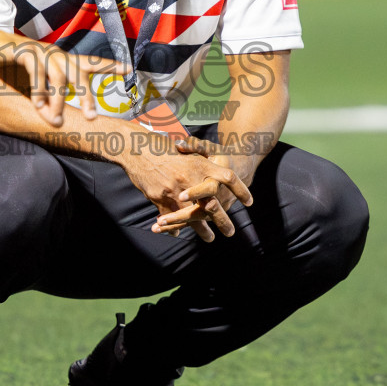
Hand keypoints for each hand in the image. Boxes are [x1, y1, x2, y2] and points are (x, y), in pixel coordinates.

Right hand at [3, 37, 127, 126]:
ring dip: (57, 101)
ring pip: (59, 78)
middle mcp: (56, 54)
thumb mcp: (34, 82)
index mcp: (62, 60)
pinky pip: (37, 73)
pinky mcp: (25, 51)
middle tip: (92, 117)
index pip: (90, 62)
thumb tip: (56, 120)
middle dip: (87, 96)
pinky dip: (39, 91)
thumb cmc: (12, 65)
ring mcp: (42, 51)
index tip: (129, 69)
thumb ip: (47, 98)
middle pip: (79, 74)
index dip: (110, 66)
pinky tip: (37, 105)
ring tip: (53, 120)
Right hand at [112, 147, 234, 241]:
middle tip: (230, 232)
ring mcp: (176, 190)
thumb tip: (221, 177)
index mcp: (201, 164)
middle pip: (212, 203)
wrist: (137, 147)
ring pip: (193, 215)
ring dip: (201, 229)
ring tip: (210, 238)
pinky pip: (171, 217)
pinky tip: (176, 233)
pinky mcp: (161, 197)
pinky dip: (173, 226)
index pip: (228, 178)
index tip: (249, 202)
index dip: (240, 190)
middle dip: (222, 220)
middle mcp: (191, 178)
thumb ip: (202, 164)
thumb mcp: (187, 152)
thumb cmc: (163, 148)